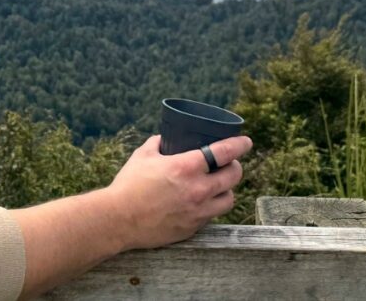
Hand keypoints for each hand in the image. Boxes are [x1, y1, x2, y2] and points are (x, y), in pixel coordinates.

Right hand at [103, 134, 252, 251]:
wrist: (119, 220)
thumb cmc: (129, 185)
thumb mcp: (142, 156)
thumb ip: (157, 144)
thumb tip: (165, 138)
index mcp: (186, 167)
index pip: (224, 152)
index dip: (239, 145)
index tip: (246, 142)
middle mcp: (197, 190)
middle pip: (233, 176)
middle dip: (235, 167)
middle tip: (229, 164)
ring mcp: (198, 212)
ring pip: (229, 199)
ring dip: (226, 190)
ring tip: (218, 185)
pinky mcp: (193, 228)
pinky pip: (212, 216)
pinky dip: (210, 207)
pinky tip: (200, 202)